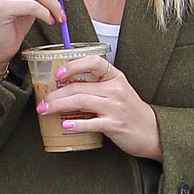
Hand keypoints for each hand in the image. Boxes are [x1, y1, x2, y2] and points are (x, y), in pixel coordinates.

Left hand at [36, 55, 162, 161]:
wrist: (152, 132)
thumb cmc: (130, 112)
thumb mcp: (117, 92)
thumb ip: (97, 87)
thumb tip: (66, 86)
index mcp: (115, 77)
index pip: (94, 62)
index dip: (74, 65)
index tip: (58, 74)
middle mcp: (115, 89)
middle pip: (79, 87)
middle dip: (55, 94)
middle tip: (42, 102)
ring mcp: (115, 107)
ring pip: (81, 102)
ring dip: (59, 106)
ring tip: (45, 111)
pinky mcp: (114, 125)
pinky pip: (91, 123)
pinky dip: (76, 124)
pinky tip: (65, 126)